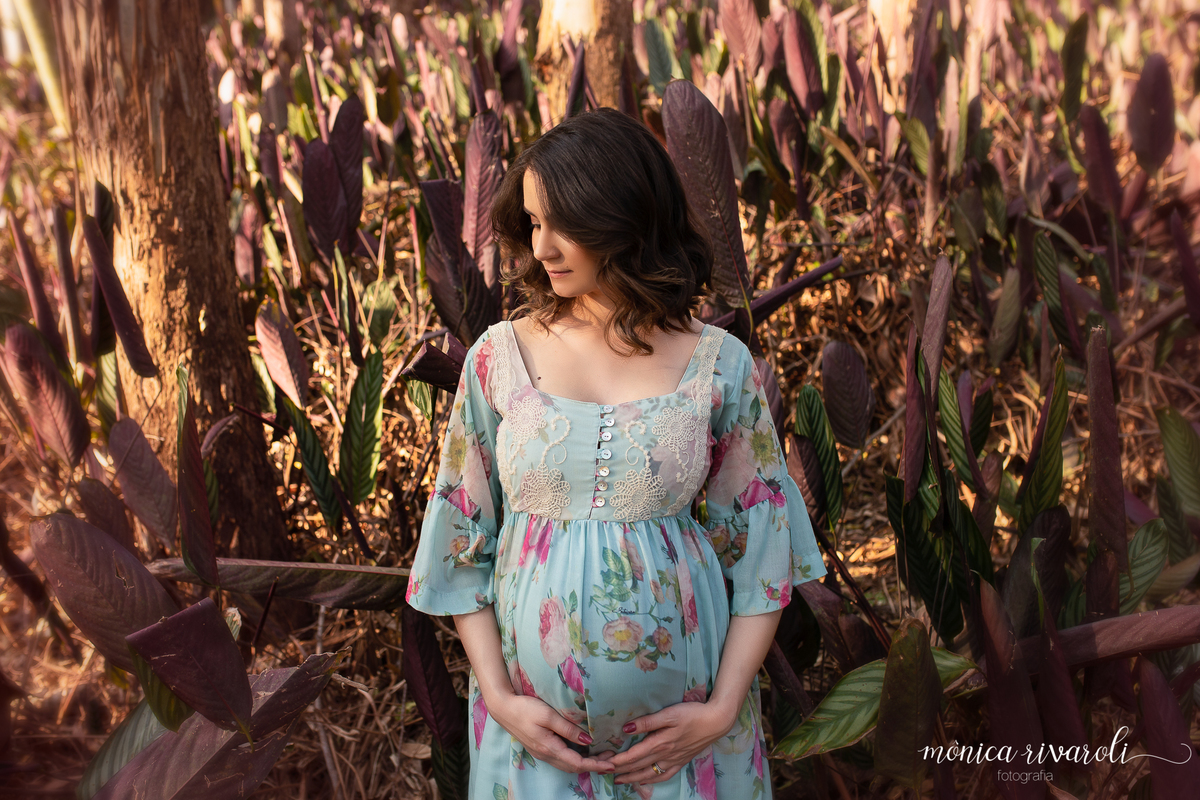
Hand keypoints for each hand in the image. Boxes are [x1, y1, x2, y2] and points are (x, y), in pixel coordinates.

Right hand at [486, 692, 614, 774]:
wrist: (503, 708)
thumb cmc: (525, 709)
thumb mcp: (548, 715)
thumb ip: (568, 729)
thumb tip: (588, 741)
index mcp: (549, 748)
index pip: (577, 763)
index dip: (596, 764)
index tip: (611, 763)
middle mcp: (546, 755)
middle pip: (574, 767)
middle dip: (594, 766)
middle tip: (612, 760)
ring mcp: (542, 753)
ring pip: (567, 765)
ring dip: (585, 763)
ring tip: (601, 757)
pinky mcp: (540, 748)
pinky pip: (561, 760)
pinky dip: (575, 759)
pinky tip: (582, 752)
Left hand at [610, 700, 735, 784]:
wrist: (716, 721)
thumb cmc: (692, 714)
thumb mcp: (668, 714)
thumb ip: (647, 722)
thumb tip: (626, 729)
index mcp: (660, 743)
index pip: (633, 756)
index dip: (617, 761)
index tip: (603, 763)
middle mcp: (665, 755)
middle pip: (638, 766)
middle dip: (620, 770)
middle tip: (603, 772)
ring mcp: (674, 760)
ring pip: (649, 773)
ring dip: (632, 777)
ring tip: (619, 780)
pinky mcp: (682, 761)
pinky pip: (664, 775)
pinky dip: (652, 780)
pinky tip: (645, 780)